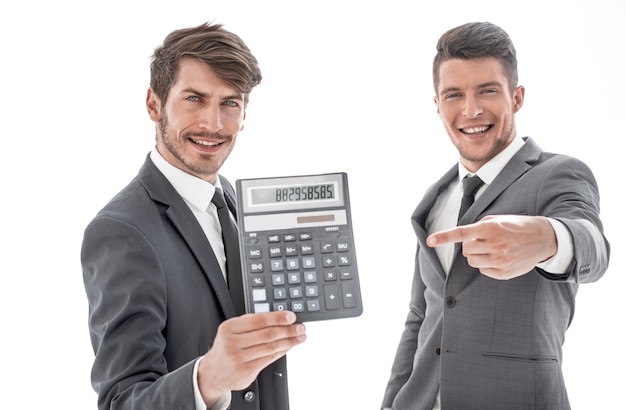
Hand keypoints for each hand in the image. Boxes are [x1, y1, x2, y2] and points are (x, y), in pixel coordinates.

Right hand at [197, 311, 305, 404]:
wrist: (213, 372)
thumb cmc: (226, 348)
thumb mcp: (232, 331)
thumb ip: (251, 323)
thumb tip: (278, 317)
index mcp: (229, 328)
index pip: (258, 320)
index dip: (277, 317)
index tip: (291, 316)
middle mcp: (232, 342)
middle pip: (267, 334)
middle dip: (287, 330)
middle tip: (300, 327)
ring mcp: (238, 358)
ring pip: (270, 347)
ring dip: (289, 341)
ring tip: (299, 337)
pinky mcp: (245, 371)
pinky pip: (269, 359)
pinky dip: (282, 352)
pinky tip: (288, 347)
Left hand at [426, 215, 556, 279]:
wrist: (544, 239)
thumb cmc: (517, 226)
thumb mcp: (499, 219)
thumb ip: (479, 226)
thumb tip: (464, 238)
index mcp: (491, 228)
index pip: (462, 233)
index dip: (444, 237)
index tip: (429, 240)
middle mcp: (495, 244)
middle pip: (465, 249)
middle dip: (470, 245)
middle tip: (484, 240)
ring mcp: (500, 260)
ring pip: (472, 261)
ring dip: (477, 255)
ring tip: (492, 248)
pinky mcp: (504, 273)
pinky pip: (482, 270)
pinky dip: (486, 264)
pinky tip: (500, 258)